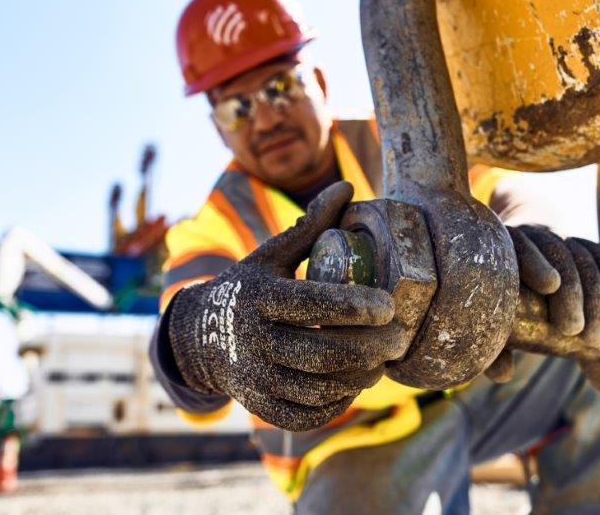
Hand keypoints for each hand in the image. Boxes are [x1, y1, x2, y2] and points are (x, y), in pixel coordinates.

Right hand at [167, 182, 406, 430]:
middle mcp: (252, 339)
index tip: (389, 305)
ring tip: (382, 361)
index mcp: (258, 297)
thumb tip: (347, 187)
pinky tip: (354, 383)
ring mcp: (254, 377)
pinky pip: (305, 413)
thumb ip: (309, 226)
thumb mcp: (271, 255)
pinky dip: (336, 402)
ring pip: (317, 388)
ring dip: (358, 377)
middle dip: (368, 349)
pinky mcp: (258, 404)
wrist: (199, 335)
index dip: (353, 307)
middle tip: (399, 339)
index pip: (310, 305)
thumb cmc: (249, 288)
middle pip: (320, 353)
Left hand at [485, 226, 599, 381]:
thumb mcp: (492, 326)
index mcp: (502, 247)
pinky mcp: (583, 245)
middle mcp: (530, 234)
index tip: (550, 285)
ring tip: (596, 340)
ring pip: (583, 258)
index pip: (518, 243)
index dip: (534, 261)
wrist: (522, 266)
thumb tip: (503, 374)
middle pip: (555, 250)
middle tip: (573, 331)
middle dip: (571, 292)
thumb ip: (493, 347)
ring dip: (595, 300)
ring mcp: (559, 236)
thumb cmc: (500, 304)